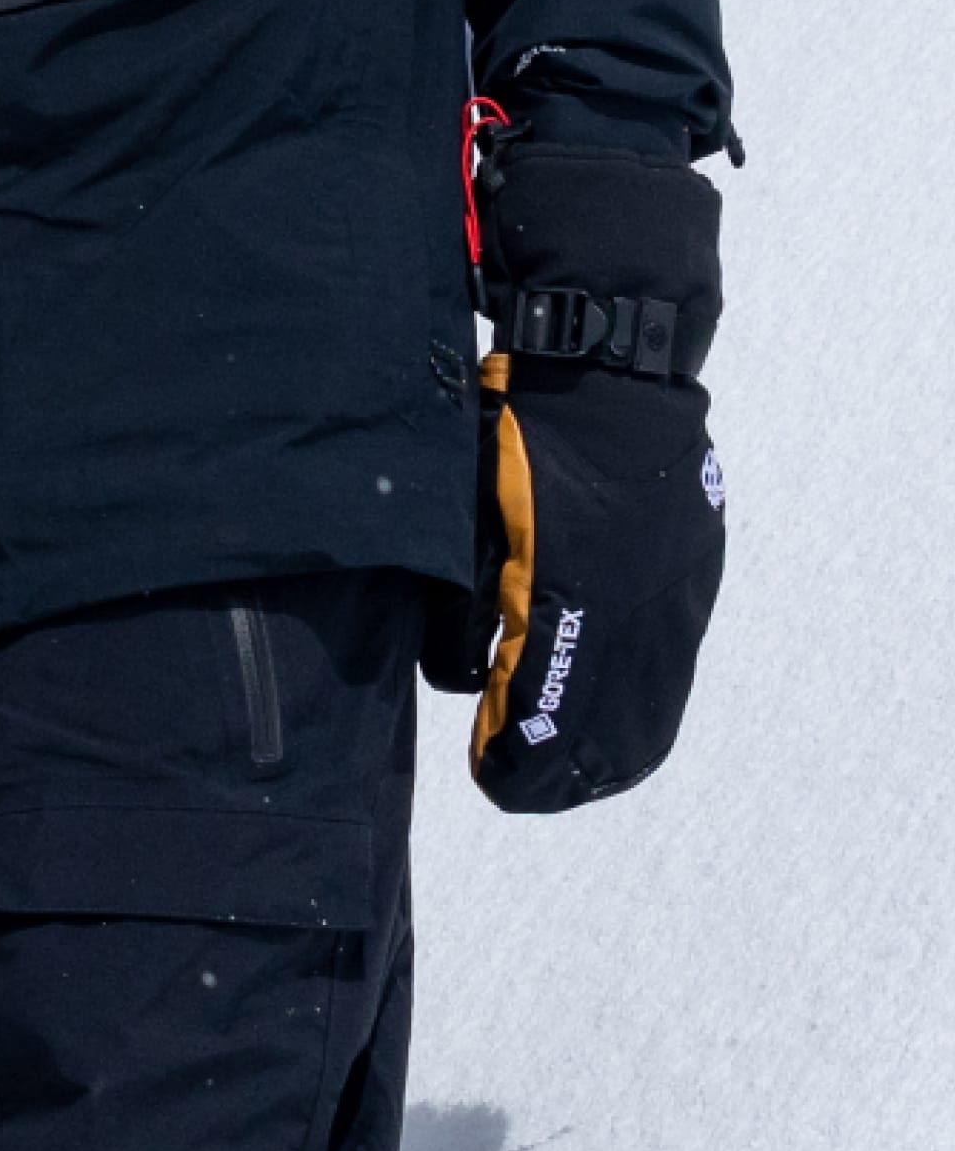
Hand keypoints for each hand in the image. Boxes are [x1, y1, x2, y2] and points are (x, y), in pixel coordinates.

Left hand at [450, 137, 726, 811]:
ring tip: (559, 770)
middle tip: (515, 783)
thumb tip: (457, 677)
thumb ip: (464, 602)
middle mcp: (636, 609)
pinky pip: (671, 675)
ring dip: (603, 754)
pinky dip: (638, 713)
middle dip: (556, 773)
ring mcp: (675, 598)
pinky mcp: (693, 581)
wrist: (611, 367)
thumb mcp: (472, 514)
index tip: (485, 773)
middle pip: (605, 736)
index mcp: (571, 593)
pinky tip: (606, 722)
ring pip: (650, 715)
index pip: (545, 714)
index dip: (514, 760)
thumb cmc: (520, 429)